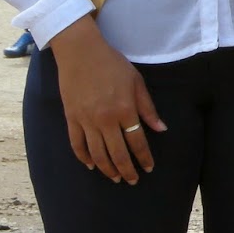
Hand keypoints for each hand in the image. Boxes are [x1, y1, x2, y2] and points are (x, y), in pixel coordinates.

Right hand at [48, 16, 165, 183]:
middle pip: (117, 154)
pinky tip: (92, 165)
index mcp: (125, 110)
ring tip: (116, 178)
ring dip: (107, 169)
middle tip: (133, 180)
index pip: (137, 142)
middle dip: (127, 170)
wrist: (81, 52)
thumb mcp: (136, 81)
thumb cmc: (112, 64)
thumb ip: (148, 108)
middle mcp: (105, 119)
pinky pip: (77, 145)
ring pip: (97, 154)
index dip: (144, 158)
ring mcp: (86, 120)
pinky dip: (84, 158)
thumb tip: (161, 129)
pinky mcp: (71, 119)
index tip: (149, 168)